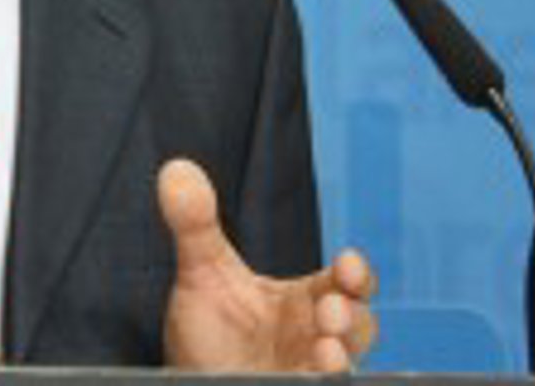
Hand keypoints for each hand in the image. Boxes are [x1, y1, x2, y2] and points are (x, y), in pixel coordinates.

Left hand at [158, 158, 377, 372]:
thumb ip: (194, 224)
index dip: (357, 275)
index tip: (348, 264)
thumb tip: (175, 169)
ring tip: (325, 351)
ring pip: (346, 367)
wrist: (187, 377)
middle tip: (329, 311)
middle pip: (359, 327)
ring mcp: (304, 372)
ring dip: (342, 358)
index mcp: (304, 301)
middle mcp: (314, 338)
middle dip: (353, 318)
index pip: (349, 284)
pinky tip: (308, 377)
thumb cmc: (207, 329)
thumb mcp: (201, 272)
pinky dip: (319, 383)